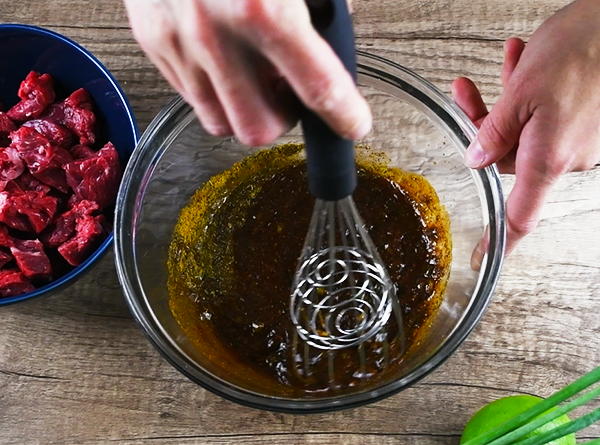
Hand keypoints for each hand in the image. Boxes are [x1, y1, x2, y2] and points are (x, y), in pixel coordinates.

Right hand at [123, 0, 370, 145]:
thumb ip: (321, 4)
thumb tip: (329, 36)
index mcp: (263, 7)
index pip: (318, 87)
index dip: (342, 114)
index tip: (352, 123)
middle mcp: (216, 31)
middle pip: (259, 127)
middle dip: (284, 119)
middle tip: (293, 95)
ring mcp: (179, 41)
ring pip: (221, 121)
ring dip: (246, 109)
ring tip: (256, 78)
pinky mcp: (153, 40)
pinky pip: (192, 97)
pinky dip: (215, 91)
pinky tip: (225, 62)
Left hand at [452, 0, 599, 260]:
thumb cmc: (583, 50)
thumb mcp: (523, 91)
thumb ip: (494, 131)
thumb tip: (475, 160)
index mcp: (548, 159)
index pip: (518, 216)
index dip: (499, 243)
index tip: (481, 260)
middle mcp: (566, 156)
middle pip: (507, 159)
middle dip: (483, 125)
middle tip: (465, 92)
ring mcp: (578, 140)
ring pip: (524, 131)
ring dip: (507, 101)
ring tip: (511, 64)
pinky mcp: (586, 122)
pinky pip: (546, 117)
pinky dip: (530, 94)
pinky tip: (523, 62)